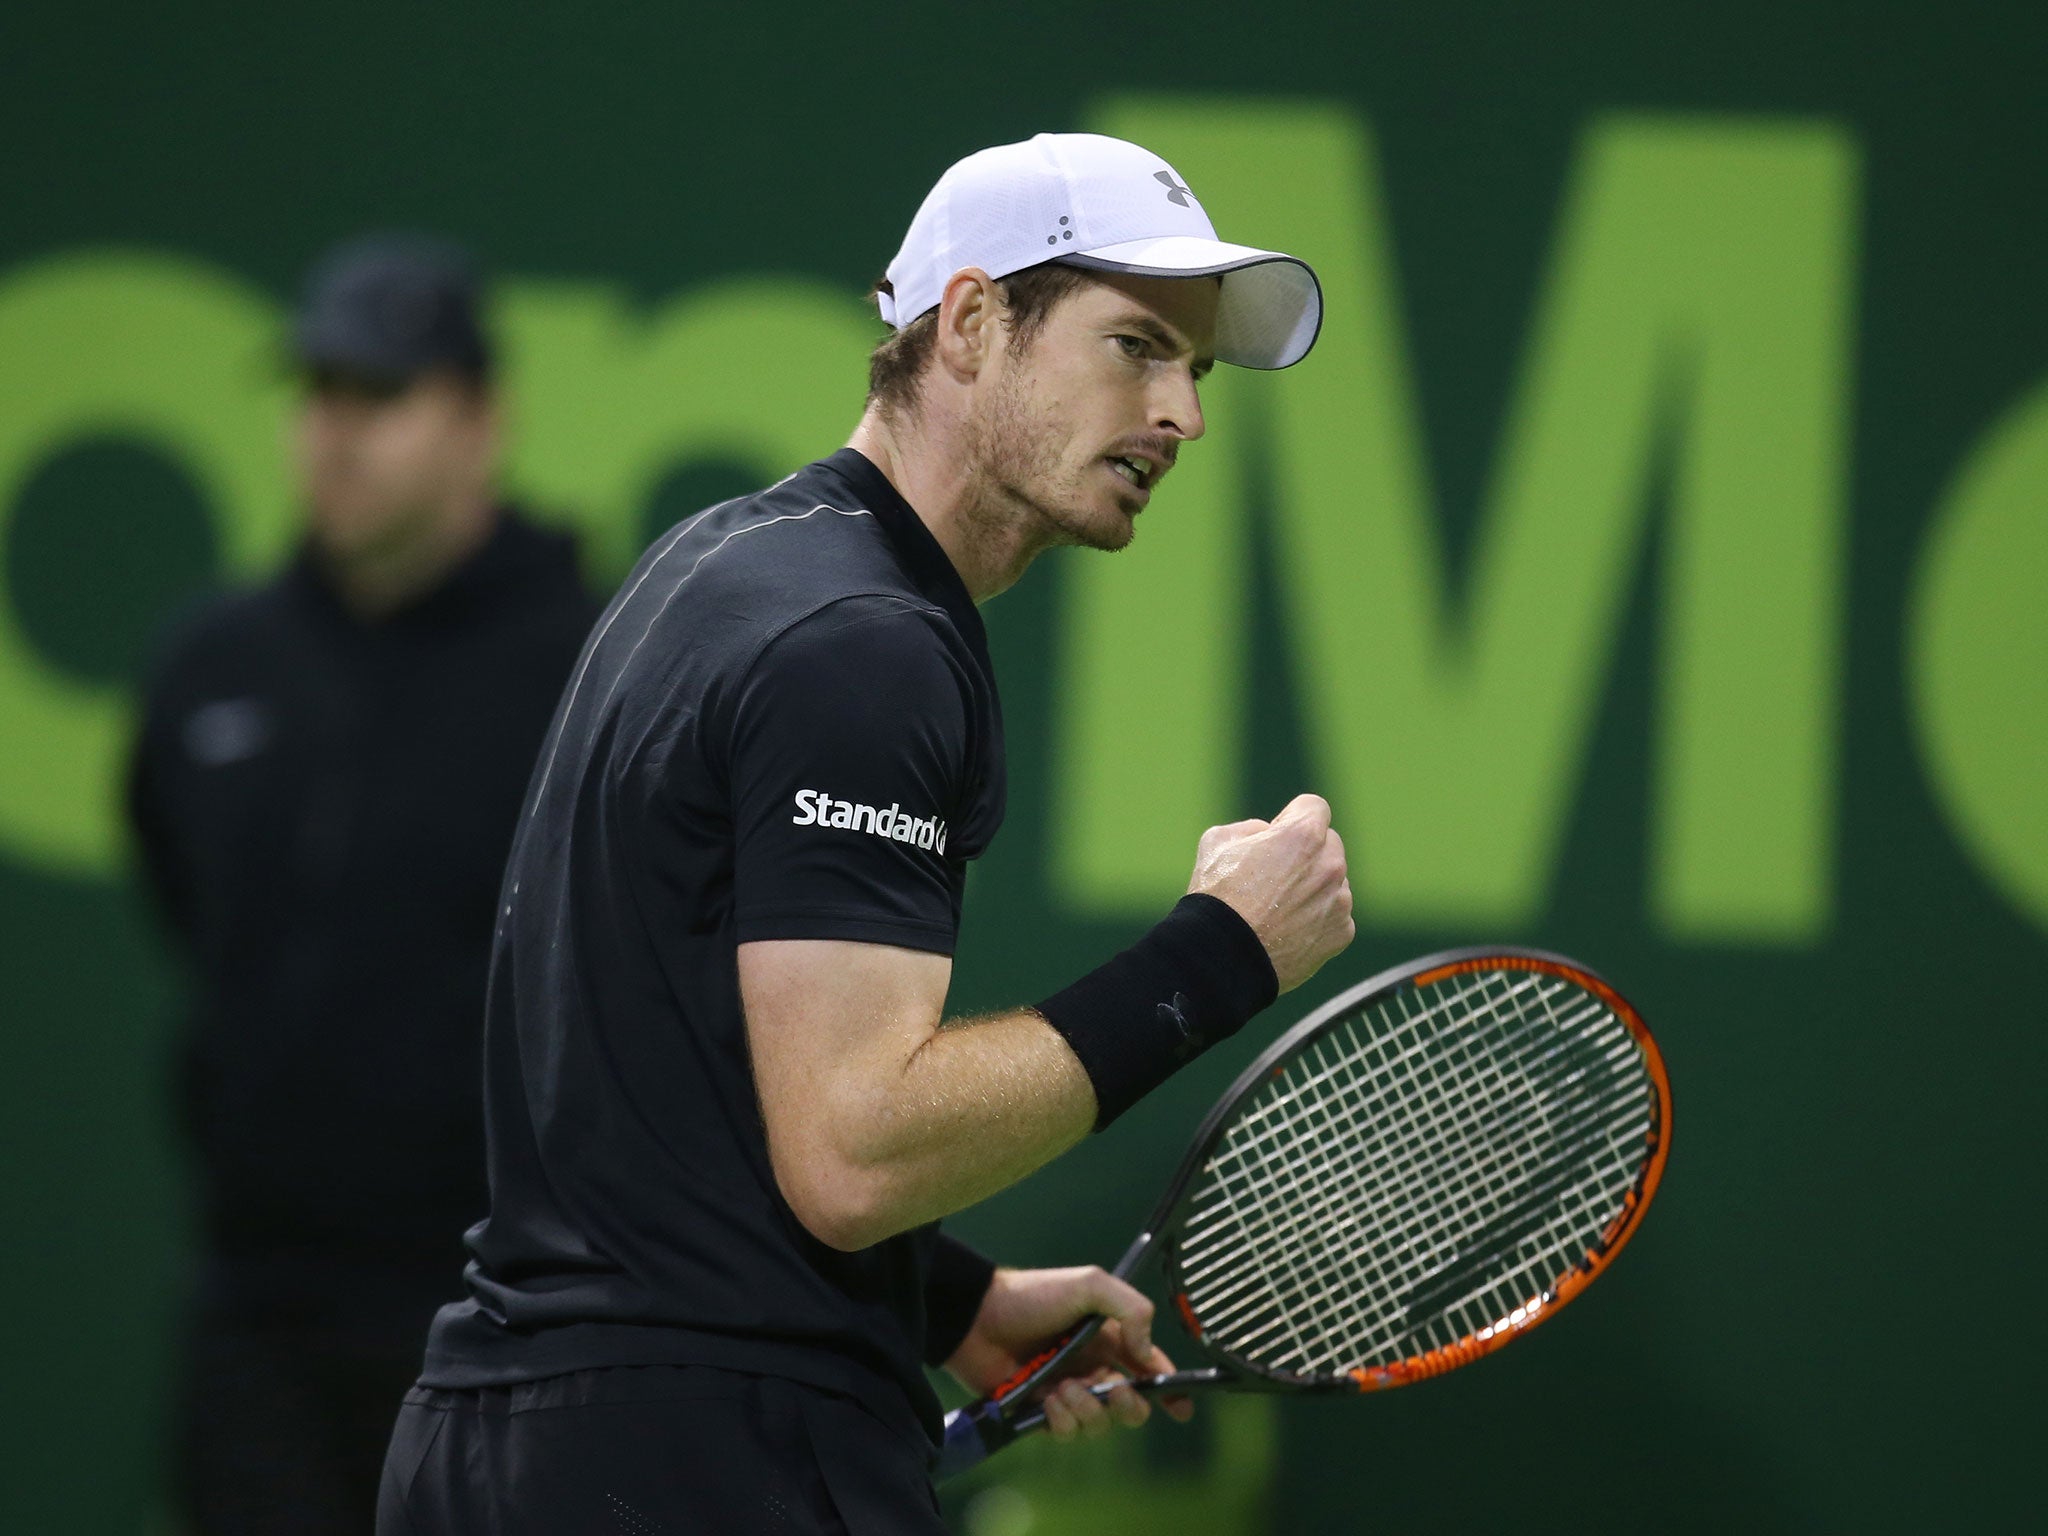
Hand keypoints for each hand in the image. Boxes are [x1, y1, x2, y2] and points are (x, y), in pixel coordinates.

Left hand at [943, 1266, 1194, 1441]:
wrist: (977, 1317)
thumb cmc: (1033, 1296)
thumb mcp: (1089, 1285)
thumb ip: (1130, 1309)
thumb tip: (1148, 1353)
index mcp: (1109, 1339)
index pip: (1149, 1369)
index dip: (1169, 1391)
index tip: (1181, 1409)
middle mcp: (1092, 1368)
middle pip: (1130, 1407)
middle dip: (1129, 1405)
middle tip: (1114, 1390)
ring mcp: (1067, 1393)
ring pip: (1099, 1424)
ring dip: (1088, 1410)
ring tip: (1063, 1388)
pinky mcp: (1040, 1414)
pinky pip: (1066, 1432)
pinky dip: (1062, 1421)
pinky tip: (1047, 1399)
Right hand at [1188, 793, 1353, 992]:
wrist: (1223, 957)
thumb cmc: (1217, 898)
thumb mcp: (1218, 842)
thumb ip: (1251, 828)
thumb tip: (1267, 834)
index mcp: (1304, 835)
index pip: (1314, 807)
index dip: (1290, 819)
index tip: (1275, 838)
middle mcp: (1330, 865)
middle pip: (1328, 845)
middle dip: (1306, 853)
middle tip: (1274, 877)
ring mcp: (1339, 901)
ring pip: (1333, 882)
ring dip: (1314, 888)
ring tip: (1278, 910)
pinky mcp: (1341, 932)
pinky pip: (1335, 916)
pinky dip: (1317, 920)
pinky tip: (1288, 930)